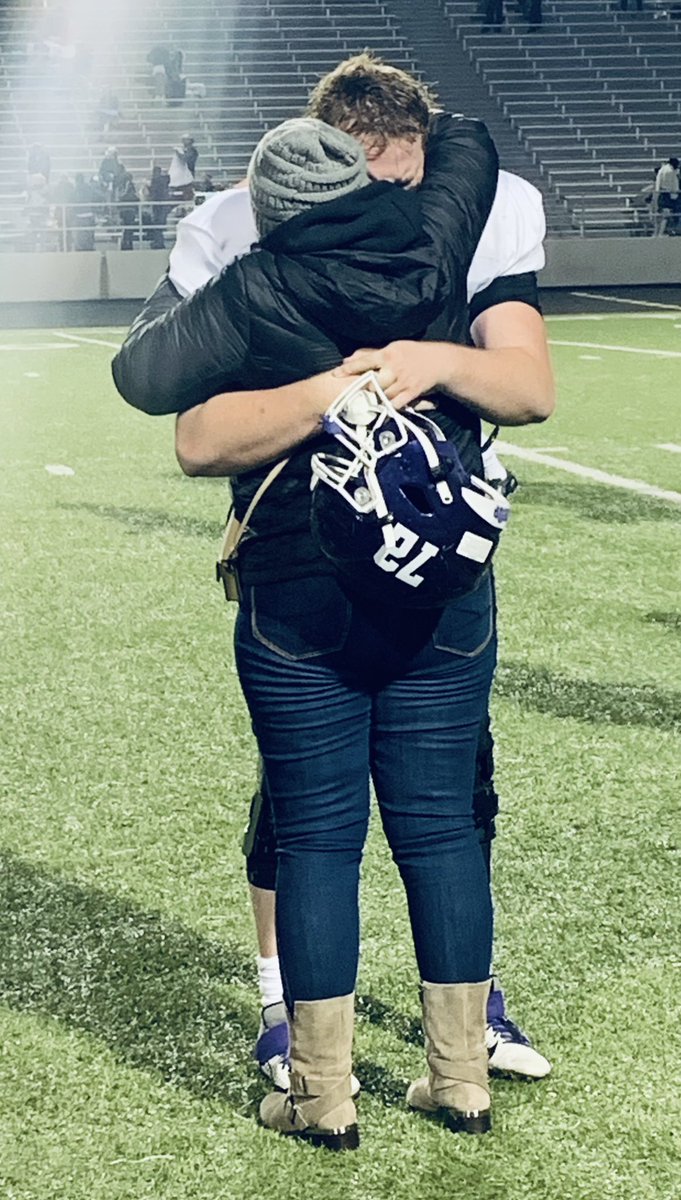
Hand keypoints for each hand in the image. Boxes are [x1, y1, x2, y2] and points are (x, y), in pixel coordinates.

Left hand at [334, 341, 451, 408]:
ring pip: (384, 395)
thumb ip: (369, 354)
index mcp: (388, 355)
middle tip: (352, 393)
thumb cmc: (411, 353)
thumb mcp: (391, 349)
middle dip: (363, 388)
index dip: (349, 369)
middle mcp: (394, 368)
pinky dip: (388, 407)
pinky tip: (382, 408)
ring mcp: (404, 381)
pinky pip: (397, 404)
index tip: (336, 374)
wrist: (439, 361)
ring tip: (367, 402)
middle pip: (373, 382)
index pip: (364, 362)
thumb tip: (347, 359)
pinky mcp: (412, 392)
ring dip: (375, 399)